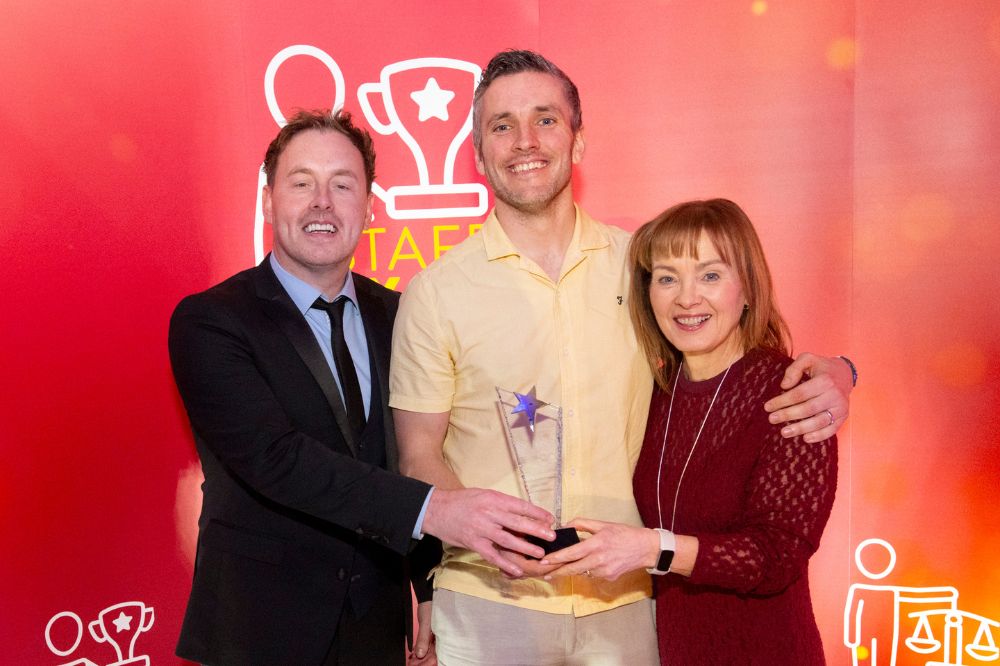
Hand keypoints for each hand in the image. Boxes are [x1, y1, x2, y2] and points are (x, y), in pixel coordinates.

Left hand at [408, 600, 435, 664]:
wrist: (427, 598)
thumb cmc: (429, 608)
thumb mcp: (425, 624)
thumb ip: (423, 639)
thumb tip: (419, 654)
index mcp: (444, 637)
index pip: (437, 655)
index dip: (428, 662)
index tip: (417, 665)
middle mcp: (441, 639)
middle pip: (432, 656)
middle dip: (422, 662)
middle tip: (411, 664)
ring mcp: (435, 638)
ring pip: (428, 652)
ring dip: (420, 659)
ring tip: (411, 662)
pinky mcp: (430, 636)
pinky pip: (426, 647)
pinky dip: (419, 652)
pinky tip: (413, 655)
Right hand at [422, 488, 554, 576]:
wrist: (436, 509)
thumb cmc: (462, 501)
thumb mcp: (483, 495)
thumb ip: (501, 505)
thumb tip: (522, 514)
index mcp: (494, 499)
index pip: (520, 506)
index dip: (536, 513)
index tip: (550, 519)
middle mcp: (489, 513)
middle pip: (517, 522)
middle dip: (537, 530)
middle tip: (552, 536)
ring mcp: (481, 529)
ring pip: (508, 540)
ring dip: (525, 547)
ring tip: (540, 553)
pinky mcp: (474, 543)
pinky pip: (493, 555)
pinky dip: (506, 563)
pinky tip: (518, 570)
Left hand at [539, 518, 657, 580]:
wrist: (645, 548)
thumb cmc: (624, 534)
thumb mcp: (603, 524)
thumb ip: (582, 524)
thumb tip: (565, 525)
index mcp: (596, 544)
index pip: (571, 553)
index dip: (556, 558)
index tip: (544, 560)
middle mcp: (599, 559)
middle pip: (573, 569)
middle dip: (557, 571)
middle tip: (545, 572)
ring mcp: (604, 571)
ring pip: (582, 572)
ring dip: (573, 569)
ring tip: (563, 567)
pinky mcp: (609, 578)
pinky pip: (593, 574)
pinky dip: (589, 569)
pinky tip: (593, 563)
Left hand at [763, 352, 852, 442]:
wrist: (845, 374)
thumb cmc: (822, 368)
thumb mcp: (808, 359)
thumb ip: (794, 369)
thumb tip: (784, 385)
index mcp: (825, 380)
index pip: (800, 394)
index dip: (782, 401)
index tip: (768, 407)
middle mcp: (835, 395)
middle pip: (808, 409)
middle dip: (788, 415)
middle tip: (772, 419)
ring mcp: (840, 407)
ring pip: (819, 421)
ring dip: (801, 429)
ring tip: (784, 432)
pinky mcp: (843, 417)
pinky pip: (831, 430)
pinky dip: (819, 436)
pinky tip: (805, 438)